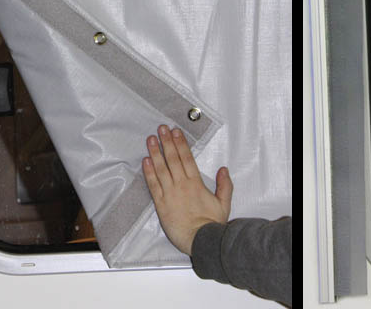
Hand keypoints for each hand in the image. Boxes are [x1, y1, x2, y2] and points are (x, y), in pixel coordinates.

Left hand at [142, 124, 232, 254]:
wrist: (201, 240)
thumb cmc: (211, 224)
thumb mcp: (224, 204)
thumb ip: (225, 185)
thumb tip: (223, 169)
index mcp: (196, 183)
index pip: (187, 158)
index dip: (180, 143)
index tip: (176, 132)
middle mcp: (182, 185)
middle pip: (172, 158)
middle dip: (166, 142)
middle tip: (161, 129)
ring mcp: (170, 193)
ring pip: (161, 168)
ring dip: (155, 152)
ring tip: (150, 139)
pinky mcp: (161, 204)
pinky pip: (153, 185)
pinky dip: (148, 172)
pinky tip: (145, 161)